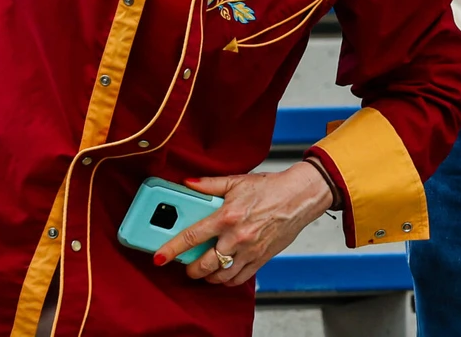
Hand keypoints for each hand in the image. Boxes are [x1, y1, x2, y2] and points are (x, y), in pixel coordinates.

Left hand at [152, 164, 334, 284]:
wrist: (301, 196)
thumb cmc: (271, 188)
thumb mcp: (237, 181)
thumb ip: (209, 184)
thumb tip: (187, 183)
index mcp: (227, 216)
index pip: (192, 236)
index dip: (171, 249)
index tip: (159, 257)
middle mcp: (237, 237)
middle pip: (204, 264)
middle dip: (190, 269)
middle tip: (187, 265)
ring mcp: (250, 250)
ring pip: (220, 275)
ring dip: (207, 276)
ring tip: (204, 269)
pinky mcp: (261, 258)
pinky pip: (238, 278)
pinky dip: (227, 280)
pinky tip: (223, 272)